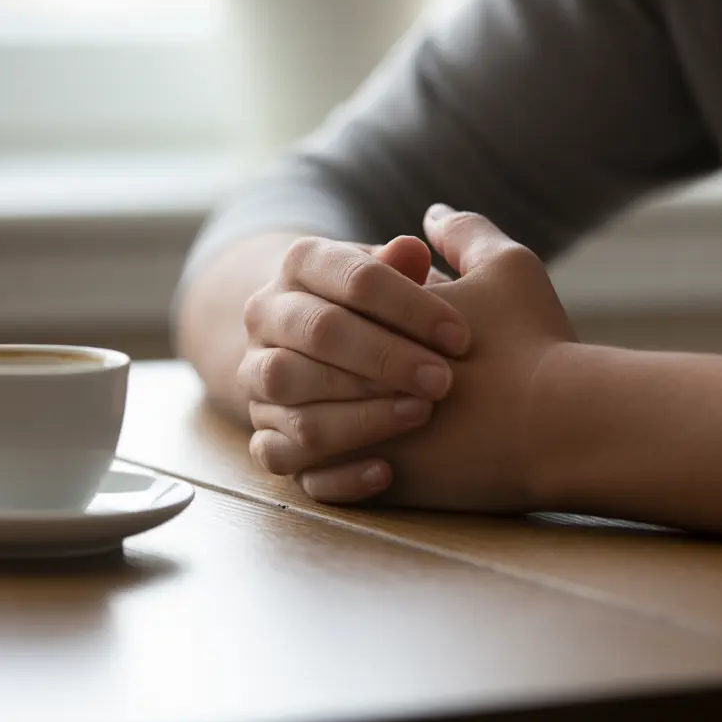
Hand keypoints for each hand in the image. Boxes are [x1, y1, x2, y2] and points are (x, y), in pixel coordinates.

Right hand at [241, 234, 469, 497]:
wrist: (336, 342)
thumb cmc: (389, 308)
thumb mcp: (402, 279)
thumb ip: (410, 268)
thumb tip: (413, 249)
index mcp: (300, 263)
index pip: (354, 276)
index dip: (411, 306)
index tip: (462, 336)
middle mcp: (266, 318)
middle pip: (319, 332)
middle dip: (386, 358)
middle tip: (444, 381)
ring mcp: (259, 381)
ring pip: (294, 396)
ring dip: (361, 413)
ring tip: (420, 415)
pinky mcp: (265, 436)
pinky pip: (282, 460)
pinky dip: (336, 472)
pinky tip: (387, 472)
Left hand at [296, 205, 577, 510]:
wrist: (560, 425)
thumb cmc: (534, 341)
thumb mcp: (506, 266)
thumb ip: (464, 234)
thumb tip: (434, 215)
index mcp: (364, 312)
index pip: (330, 311)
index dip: (359, 318)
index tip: (402, 333)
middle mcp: (345, 372)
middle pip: (300, 367)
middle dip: (329, 370)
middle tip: (366, 376)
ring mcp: (352, 433)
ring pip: (297, 426)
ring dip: (319, 419)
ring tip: (362, 417)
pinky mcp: (370, 482)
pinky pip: (317, 481)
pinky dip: (331, 471)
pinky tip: (371, 460)